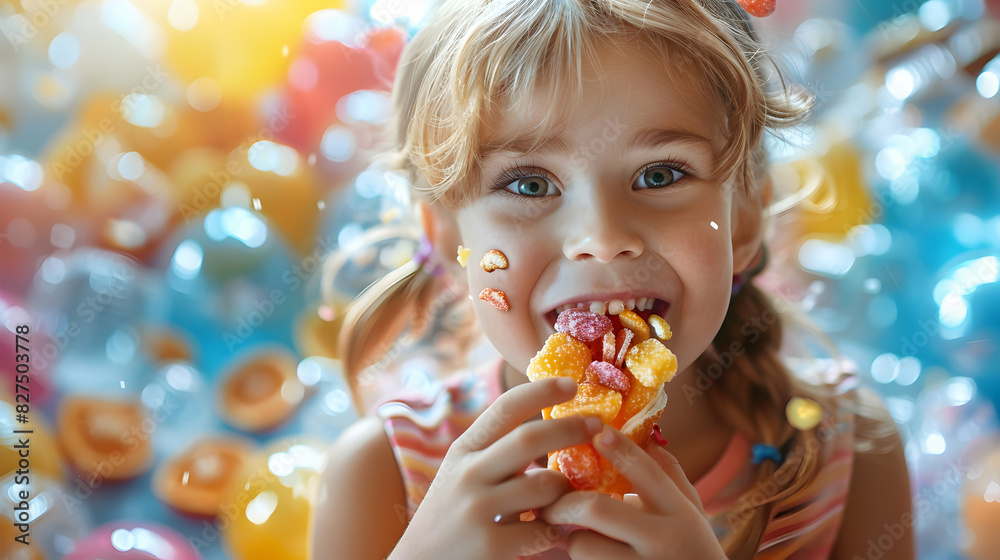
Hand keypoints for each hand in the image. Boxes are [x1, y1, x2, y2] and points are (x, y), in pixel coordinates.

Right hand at [390, 376, 603, 559]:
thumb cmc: (450, 516)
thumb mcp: (460, 474)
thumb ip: (496, 451)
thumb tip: (550, 424)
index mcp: (463, 451)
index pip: (504, 409)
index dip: (541, 391)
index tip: (572, 384)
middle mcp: (467, 474)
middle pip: (529, 439)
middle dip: (570, 428)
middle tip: (598, 425)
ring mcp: (477, 510)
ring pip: (545, 487)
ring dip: (566, 489)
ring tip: (569, 495)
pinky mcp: (489, 546)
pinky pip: (543, 530)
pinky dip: (557, 530)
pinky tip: (556, 532)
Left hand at [537, 426, 726, 559]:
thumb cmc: (693, 550)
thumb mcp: (691, 512)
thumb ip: (670, 475)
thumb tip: (644, 434)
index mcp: (679, 513)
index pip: (647, 472)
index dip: (620, 449)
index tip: (597, 431)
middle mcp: (662, 540)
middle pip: (597, 509)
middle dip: (564, 501)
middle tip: (548, 500)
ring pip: (583, 545)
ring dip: (569, 538)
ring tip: (569, 536)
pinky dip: (571, 559)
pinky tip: (569, 554)